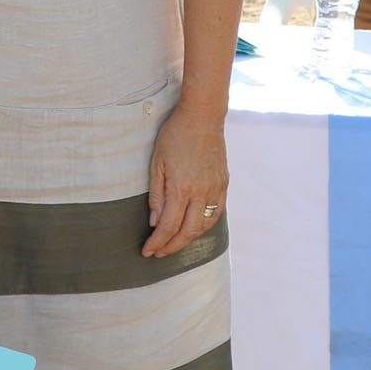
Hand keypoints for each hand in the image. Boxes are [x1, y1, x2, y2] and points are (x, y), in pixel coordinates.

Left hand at [142, 107, 227, 258]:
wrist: (202, 117)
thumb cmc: (175, 136)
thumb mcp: (157, 163)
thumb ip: (156, 195)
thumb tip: (154, 222)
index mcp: (181, 188)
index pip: (168, 226)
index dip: (157, 242)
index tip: (147, 251)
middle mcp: (201, 192)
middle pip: (187, 232)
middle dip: (171, 246)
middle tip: (158, 252)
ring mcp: (215, 189)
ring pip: (204, 226)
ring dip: (188, 239)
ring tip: (174, 242)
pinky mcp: (223, 184)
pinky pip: (216, 213)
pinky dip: (204, 225)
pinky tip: (194, 228)